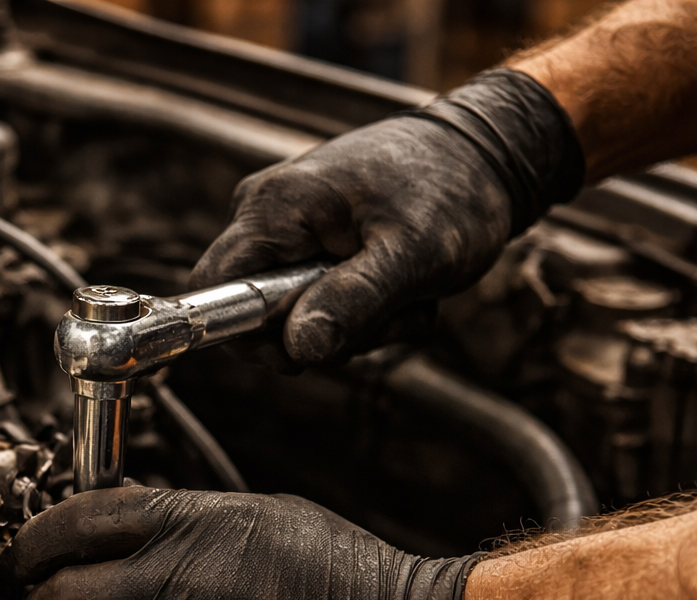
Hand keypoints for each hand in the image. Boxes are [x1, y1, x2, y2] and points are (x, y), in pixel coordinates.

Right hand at [192, 69, 582, 364]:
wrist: (486, 153)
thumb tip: (297, 349)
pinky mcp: (311, 241)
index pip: (210, 290)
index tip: (311, 347)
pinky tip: (398, 290)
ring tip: (403, 297)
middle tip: (384, 317)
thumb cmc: (453, 190)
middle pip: (255, 315)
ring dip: (351, 326)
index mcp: (275, 207)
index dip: (248, 336)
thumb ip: (352, 302)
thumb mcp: (412, 256)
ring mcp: (288, 228)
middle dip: (321, 333)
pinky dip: (359, 311)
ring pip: (292, 316)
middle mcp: (266, 214)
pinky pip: (315, 301)